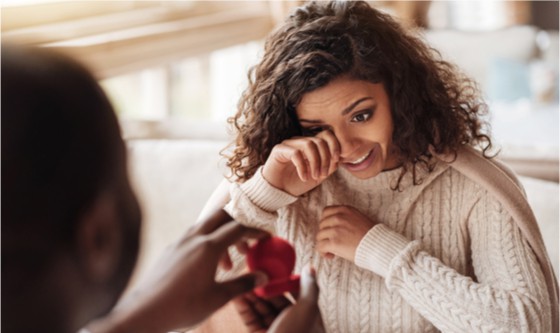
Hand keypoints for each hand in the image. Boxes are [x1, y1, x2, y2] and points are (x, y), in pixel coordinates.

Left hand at [87, 209, 269, 332]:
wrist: (144, 312)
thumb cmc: (182, 307)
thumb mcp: (218, 298)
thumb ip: (243, 284)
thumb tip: (263, 277)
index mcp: (208, 247)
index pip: (238, 228)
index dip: (255, 231)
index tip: (266, 237)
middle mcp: (193, 238)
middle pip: (221, 216)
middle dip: (238, 226)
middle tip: (246, 245)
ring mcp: (179, 242)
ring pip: (206, 226)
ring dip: (221, 238)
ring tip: (226, 266)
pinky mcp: (170, 250)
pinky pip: (193, 237)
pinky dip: (207, 244)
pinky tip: (206, 268)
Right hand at [233, 267, 319, 332]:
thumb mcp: (306, 310)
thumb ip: (309, 288)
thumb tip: (311, 268)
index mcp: (310, 322)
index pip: (298, 296)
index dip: (286, 282)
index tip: (273, 269)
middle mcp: (295, 328)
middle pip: (278, 302)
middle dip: (265, 288)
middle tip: (252, 273)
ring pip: (263, 310)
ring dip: (253, 296)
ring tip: (241, 281)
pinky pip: (252, 321)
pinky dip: (245, 308)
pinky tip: (237, 295)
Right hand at [262, 130, 339, 195]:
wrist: (278, 191)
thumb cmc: (297, 183)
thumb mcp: (318, 176)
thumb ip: (329, 166)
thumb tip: (339, 159)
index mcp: (311, 145)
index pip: (326, 134)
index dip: (334, 145)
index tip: (336, 160)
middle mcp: (300, 141)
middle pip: (319, 140)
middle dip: (325, 158)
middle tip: (323, 175)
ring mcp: (289, 144)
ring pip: (309, 144)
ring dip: (315, 162)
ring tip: (314, 176)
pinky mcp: (279, 150)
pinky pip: (295, 153)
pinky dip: (302, 167)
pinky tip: (303, 177)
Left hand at [316, 205, 376, 261]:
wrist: (379, 246)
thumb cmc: (372, 235)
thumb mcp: (359, 218)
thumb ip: (346, 218)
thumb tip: (334, 225)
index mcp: (345, 210)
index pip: (326, 212)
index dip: (326, 222)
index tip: (331, 230)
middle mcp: (338, 217)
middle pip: (321, 225)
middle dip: (326, 234)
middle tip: (333, 242)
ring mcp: (335, 229)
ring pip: (319, 236)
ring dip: (324, 244)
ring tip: (332, 250)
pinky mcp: (333, 242)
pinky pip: (320, 247)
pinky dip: (323, 253)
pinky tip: (331, 256)